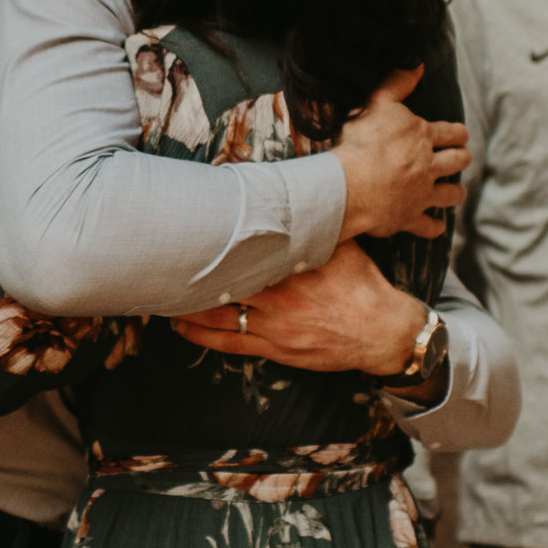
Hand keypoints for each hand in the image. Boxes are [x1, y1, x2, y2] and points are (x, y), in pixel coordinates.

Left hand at [174, 246, 426, 374]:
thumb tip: (295, 197)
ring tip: (163, 293)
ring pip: (220, 314)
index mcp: (294, 265)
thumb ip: (315, 228)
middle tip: (165, 257)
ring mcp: (275, 325)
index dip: (216, 237)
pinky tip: (182, 327)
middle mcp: (280, 295)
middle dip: (195, 270)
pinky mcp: (276, 349)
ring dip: (188, 304)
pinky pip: (231, 342)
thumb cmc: (363, 285)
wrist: (384, 332)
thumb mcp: (342, 247)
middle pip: (225, 279)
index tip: (193, 225)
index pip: (246, 247)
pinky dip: (203, 335)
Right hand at [334, 67, 468, 244]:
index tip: (461, 134)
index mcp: (422, 137)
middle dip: (462, 158)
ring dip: (455, 192)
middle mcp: (428, 166)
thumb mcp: (377, 103)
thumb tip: (418, 65)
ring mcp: (421, 194)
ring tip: (456, 192)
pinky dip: (434, 227)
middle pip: (456, 162)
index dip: (458, 133)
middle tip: (463, 158)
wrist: (349, 186)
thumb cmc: (361, 142)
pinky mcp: (409, 217)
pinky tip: (438, 227)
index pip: (451, 133)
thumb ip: (398, 83)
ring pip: (450, 195)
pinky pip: (428, 226)